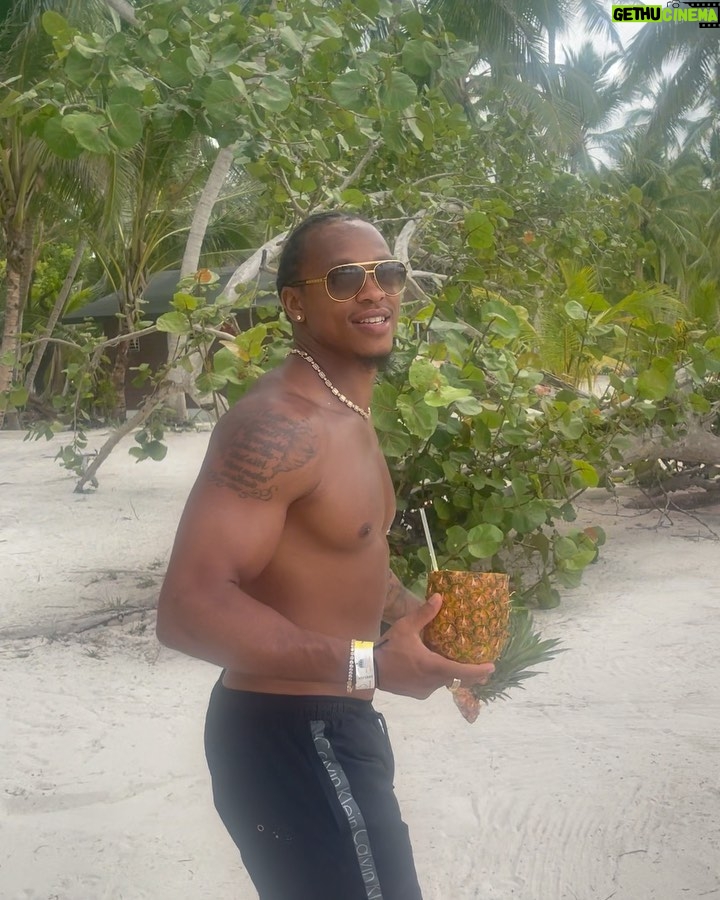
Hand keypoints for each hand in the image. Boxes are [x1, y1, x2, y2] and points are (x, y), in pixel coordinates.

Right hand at [374, 593, 494, 699]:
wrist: (368, 668)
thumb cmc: (389, 647)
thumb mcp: (406, 627)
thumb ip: (424, 614)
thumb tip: (440, 597)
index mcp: (433, 666)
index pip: (462, 672)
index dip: (479, 671)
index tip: (491, 667)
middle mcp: (432, 682)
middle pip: (458, 680)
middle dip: (471, 675)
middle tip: (483, 668)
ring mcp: (425, 690)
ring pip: (445, 683)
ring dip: (452, 675)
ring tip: (458, 664)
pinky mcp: (417, 694)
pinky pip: (433, 686)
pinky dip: (438, 678)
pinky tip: (433, 669)